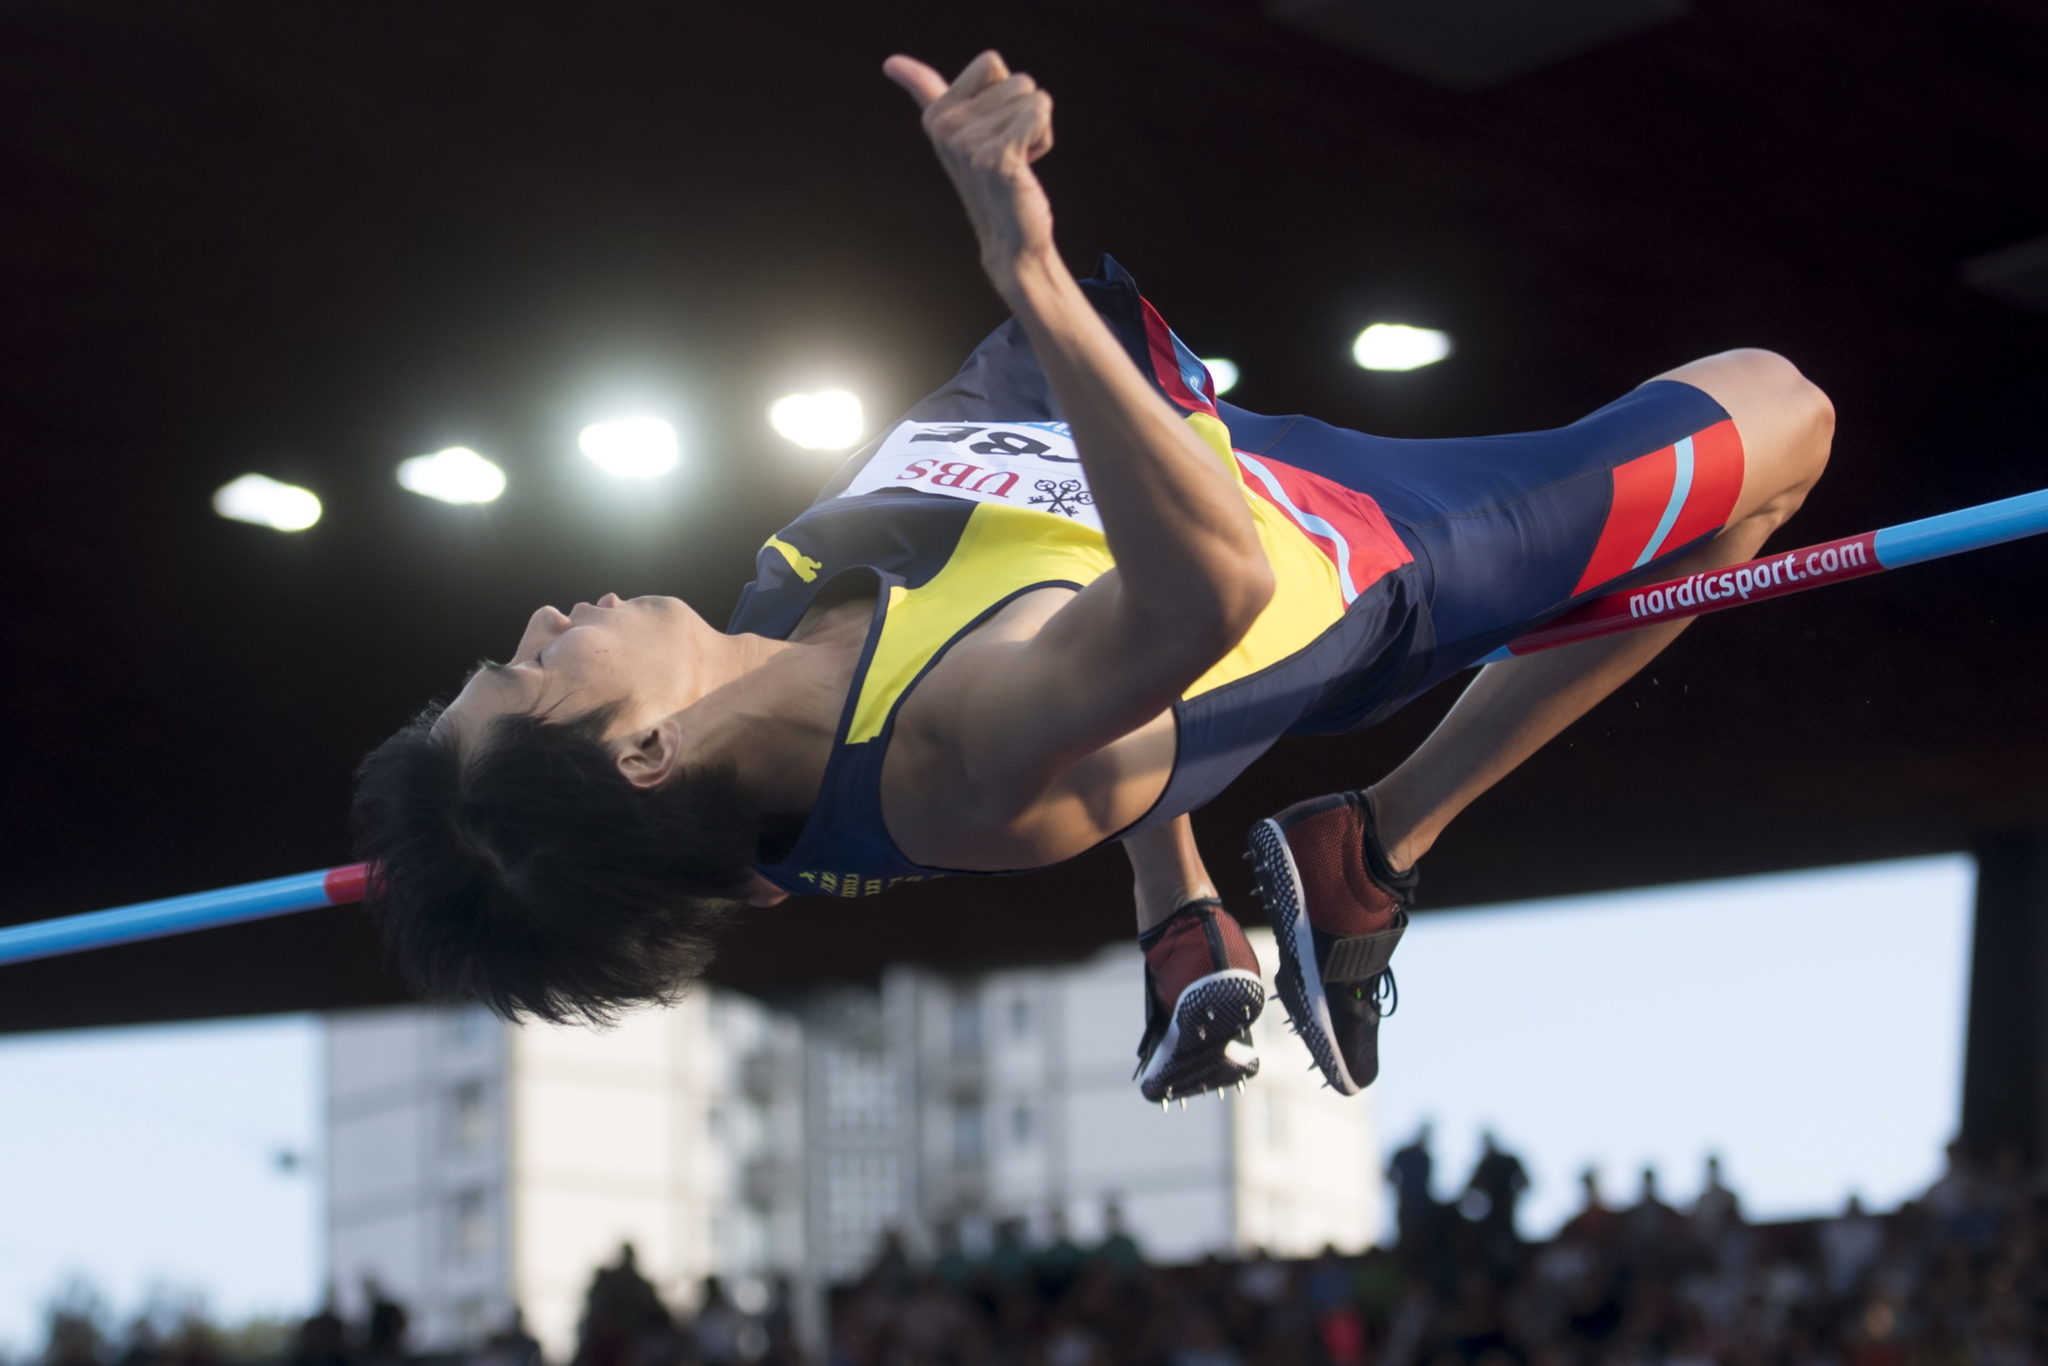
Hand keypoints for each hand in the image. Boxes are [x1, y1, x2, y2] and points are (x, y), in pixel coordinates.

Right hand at [882, 50, 1055, 290]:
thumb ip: (925, 92)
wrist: (1010, 240)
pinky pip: (1038, 115)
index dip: (1006, 91)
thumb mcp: (957, 132)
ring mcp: (967, 143)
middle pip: (1018, 79)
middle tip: (1008, 150)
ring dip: (1037, 129)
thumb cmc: (992, 182)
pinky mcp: (994, 157)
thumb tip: (889, 61)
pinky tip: (1023, 167)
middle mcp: (946, 126)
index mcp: (936, 114)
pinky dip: (1043, 139)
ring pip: (1034, 97)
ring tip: (1015, 160)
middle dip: (1025, 112)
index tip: (990, 129)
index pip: (990, 62)